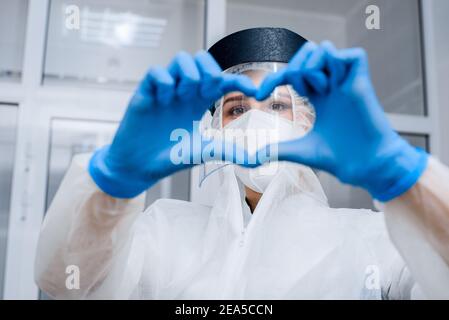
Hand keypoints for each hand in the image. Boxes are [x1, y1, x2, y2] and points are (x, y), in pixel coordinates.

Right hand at [89, 51, 255, 197]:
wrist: (140, 167)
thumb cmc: (170, 157)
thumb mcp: (203, 152)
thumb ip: (227, 150)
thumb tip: (255, 160)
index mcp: (200, 101)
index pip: (222, 80)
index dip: (239, 80)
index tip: (254, 90)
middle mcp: (184, 91)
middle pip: (202, 59)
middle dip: (210, 69)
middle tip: (207, 90)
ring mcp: (165, 90)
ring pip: (181, 59)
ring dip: (189, 75)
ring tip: (184, 96)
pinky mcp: (145, 93)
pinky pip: (156, 72)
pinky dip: (164, 82)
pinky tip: (163, 100)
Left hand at [256, 41, 427, 201]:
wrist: (363, 165)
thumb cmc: (337, 158)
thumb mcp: (300, 150)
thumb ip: (276, 150)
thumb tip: (252, 160)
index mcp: (318, 97)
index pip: (293, 74)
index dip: (274, 79)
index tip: (258, 95)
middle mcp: (332, 86)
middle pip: (308, 52)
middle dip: (293, 66)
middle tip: (295, 91)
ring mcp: (346, 82)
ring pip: (325, 48)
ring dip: (313, 66)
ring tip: (318, 91)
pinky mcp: (363, 81)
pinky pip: (352, 55)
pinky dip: (335, 64)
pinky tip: (331, 85)